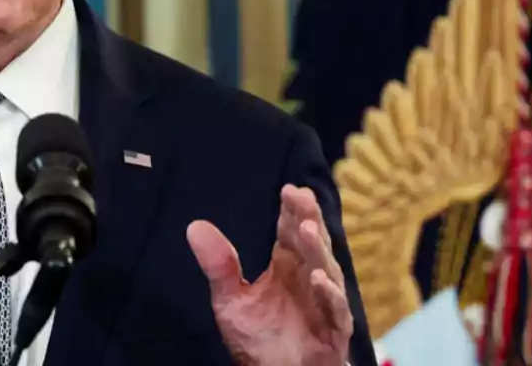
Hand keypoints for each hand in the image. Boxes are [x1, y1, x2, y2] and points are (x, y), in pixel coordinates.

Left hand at [187, 185, 351, 365]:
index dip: (291, 211)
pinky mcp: (333, 331)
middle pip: (311, 243)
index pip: (290, 232)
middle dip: (308, 218)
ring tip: (306, 228)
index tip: (287, 190)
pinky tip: (319, 278)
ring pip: (326, 270)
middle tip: (301, 196)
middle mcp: (308, 279)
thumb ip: (219, 265)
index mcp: (287, 267)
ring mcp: (323, 304)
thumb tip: (194, 226)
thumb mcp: (231, 300)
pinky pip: (336, 310)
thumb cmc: (258, 340)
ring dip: (317, 250)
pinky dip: (330, 294)